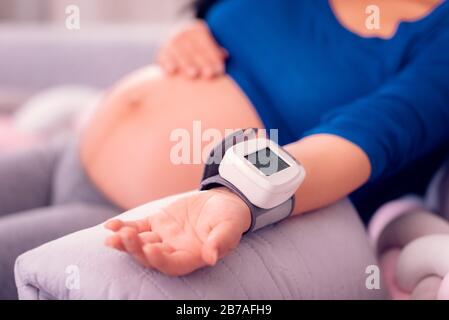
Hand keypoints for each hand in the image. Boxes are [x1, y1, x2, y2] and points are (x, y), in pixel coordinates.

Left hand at [104, 188, 250, 275]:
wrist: (222, 203)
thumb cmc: (230, 217)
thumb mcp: (231, 226)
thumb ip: (222, 241)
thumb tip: (211, 257)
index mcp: (193, 256)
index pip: (172, 264)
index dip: (160, 260)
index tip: (150, 249)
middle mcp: (175, 251)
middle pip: (151, 256)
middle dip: (136, 249)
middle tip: (125, 238)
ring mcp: (164, 237)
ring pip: (141, 242)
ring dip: (125, 241)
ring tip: (112, 236)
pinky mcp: (158, 223)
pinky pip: (138, 226)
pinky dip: (124, 226)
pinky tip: (110, 225)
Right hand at [156, 20, 227, 78]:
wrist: (178, 44)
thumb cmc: (200, 50)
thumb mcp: (208, 47)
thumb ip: (216, 52)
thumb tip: (225, 55)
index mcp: (198, 30)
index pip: (207, 45)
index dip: (214, 58)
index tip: (220, 71)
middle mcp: (184, 32)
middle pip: (195, 49)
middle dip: (203, 63)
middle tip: (209, 75)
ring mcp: (172, 40)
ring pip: (180, 53)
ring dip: (186, 64)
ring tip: (193, 75)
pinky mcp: (162, 51)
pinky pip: (164, 57)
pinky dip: (167, 64)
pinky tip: (172, 72)